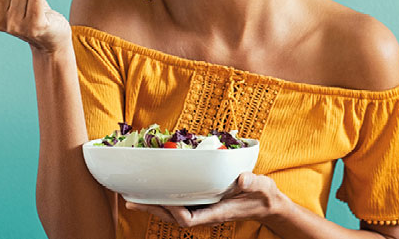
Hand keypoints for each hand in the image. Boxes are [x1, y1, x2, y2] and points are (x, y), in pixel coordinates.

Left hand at [124, 172, 289, 227]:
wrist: (267, 204)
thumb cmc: (263, 196)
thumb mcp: (262, 187)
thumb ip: (253, 183)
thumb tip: (242, 178)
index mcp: (218, 211)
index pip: (190, 219)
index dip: (175, 212)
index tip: (165, 200)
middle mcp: (207, 213)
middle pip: (174, 218)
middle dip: (154, 210)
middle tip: (132, 201)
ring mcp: (204, 209)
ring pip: (174, 213)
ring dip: (155, 206)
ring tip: (134, 198)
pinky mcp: (204, 203)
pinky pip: (180, 205)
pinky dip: (165, 200)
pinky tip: (154, 192)